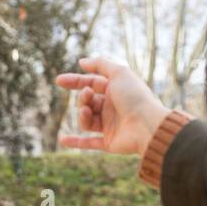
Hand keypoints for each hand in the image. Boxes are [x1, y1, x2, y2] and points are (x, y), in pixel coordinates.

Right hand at [55, 57, 170, 157]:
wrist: (147, 125)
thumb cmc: (135, 97)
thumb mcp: (119, 73)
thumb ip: (100, 64)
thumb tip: (81, 62)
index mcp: (116, 90)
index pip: (91, 83)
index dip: (75, 81)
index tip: (59, 81)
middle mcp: (113, 107)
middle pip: (88, 101)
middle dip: (83, 98)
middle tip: (88, 96)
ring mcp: (110, 125)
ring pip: (86, 120)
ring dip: (82, 115)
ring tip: (87, 112)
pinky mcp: (109, 143)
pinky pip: (88, 143)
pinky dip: (75, 142)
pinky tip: (62, 139)